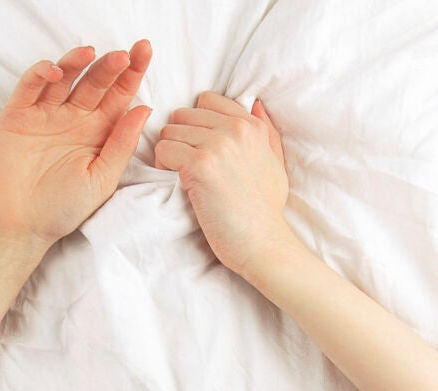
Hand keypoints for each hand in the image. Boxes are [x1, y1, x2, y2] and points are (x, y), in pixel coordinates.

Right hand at [0, 41, 152, 252]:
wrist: (20, 227)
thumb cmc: (62, 209)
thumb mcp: (102, 178)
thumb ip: (121, 144)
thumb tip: (144, 108)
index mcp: (97, 133)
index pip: (119, 97)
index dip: (132, 74)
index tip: (145, 52)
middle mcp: (73, 119)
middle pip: (95, 83)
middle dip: (112, 66)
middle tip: (126, 53)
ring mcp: (45, 115)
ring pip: (64, 79)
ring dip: (77, 62)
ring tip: (92, 53)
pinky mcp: (17, 116)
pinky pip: (29, 87)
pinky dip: (41, 74)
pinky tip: (57, 73)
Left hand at [154, 92, 292, 281]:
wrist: (264, 243)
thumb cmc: (267, 210)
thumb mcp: (275, 163)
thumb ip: (266, 131)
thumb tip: (256, 104)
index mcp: (252, 125)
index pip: (207, 100)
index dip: (196, 123)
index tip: (200, 147)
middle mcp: (235, 129)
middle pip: (182, 115)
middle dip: (179, 139)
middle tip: (187, 166)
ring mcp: (217, 145)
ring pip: (168, 132)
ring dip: (169, 155)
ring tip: (183, 177)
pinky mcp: (199, 165)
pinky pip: (163, 151)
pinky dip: (163, 168)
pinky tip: (179, 185)